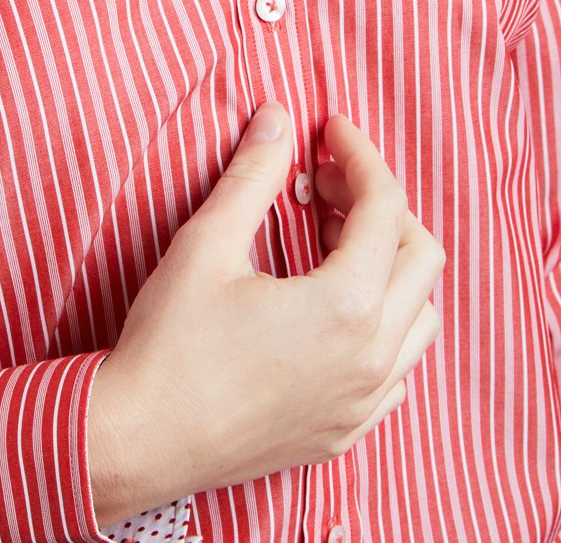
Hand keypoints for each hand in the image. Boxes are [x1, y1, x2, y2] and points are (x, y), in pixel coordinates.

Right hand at [87, 104, 443, 527]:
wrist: (139, 442)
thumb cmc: (170, 345)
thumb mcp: (207, 244)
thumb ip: (253, 175)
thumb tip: (278, 119)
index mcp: (346, 307)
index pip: (384, 206)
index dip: (359, 155)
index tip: (329, 131)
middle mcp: (370, 359)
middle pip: (420, 257)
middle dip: (379, 207)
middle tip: (323, 186)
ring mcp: (362, 403)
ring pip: (420, 317)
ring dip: (389, 267)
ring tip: (329, 244)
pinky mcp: (344, 433)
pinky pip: (397, 369)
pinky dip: (382, 325)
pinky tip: (330, 309)